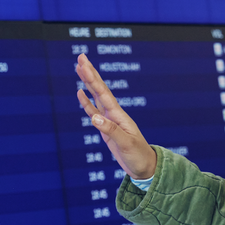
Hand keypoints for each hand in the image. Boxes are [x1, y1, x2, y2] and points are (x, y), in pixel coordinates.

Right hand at [76, 53, 157, 179]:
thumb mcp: (126, 144)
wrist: (144, 167)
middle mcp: (114, 114)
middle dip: (90, 73)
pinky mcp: (106, 128)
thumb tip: (94, 118)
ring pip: (96, 97)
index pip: (103, 93)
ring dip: (87, 83)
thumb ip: (111, 131)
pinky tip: (80, 92)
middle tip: (81, 57)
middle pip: (99, 89)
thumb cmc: (138, 156)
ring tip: (80, 68)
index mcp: (119, 115)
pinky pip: (93, 111)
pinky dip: (86, 102)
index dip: (92, 78)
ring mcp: (109, 120)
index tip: (83, 64)